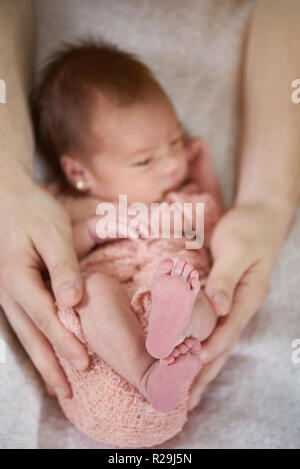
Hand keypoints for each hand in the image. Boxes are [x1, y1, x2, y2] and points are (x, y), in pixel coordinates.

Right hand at [0, 176, 88, 397]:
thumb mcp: (53, 234)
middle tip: (67, 392)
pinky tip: (44, 354)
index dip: (64, 341)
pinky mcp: (13, 291)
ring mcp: (6, 293)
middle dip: (50, 364)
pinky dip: (35, 343)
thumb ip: (63, 268)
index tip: (83, 363)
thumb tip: (72, 303)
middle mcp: (7, 291)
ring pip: (24, 334)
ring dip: (41, 360)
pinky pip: (23, 324)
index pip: (44, 317)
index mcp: (17, 278)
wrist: (11, 199)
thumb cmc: (34, 213)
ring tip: (56, 386)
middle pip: (30, 335)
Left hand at [188, 200, 292, 408]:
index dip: (204, 352)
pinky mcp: (224, 298)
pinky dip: (200, 345)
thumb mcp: (237, 249)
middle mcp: (240, 307)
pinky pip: (211, 328)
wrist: (260, 216)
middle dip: (203, 373)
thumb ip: (226, 278)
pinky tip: (190, 354)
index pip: (224, 334)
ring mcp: (234, 305)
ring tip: (185, 392)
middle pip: (221, 347)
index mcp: (247, 299)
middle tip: (183, 401)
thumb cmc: (249, 229)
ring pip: (216, 342)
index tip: (182, 369)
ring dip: (201, 366)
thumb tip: (218, 308)